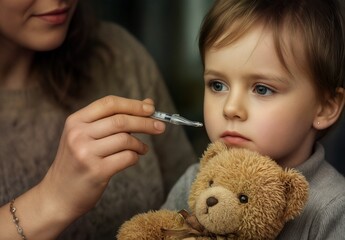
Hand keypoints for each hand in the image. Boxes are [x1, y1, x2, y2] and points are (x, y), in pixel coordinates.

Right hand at [38, 96, 165, 221]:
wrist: (58, 195)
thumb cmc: (77, 162)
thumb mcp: (86, 136)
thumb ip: (112, 119)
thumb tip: (147, 103)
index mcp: (75, 121)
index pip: (109, 103)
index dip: (133, 104)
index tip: (151, 108)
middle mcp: (78, 134)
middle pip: (121, 120)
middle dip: (146, 122)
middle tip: (160, 126)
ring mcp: (86, 153)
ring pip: (126, 139)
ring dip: (140, 144)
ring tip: (143, 148)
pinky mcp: (96, 171)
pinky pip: (127, 157)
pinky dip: (135, 157)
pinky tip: (134, 158)